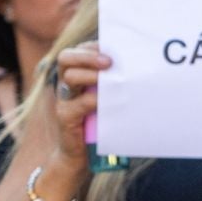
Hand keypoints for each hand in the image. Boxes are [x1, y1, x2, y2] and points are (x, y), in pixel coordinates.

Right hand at [51, 42, 107, 164]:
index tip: (113, 48)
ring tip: (109, 78)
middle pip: (66, 57)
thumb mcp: (106, 97)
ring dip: (91, 74)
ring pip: (69, 76)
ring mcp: (64, 99)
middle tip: (109, 62)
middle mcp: (66, 83)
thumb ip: (113, 81)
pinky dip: (94, 100)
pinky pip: (78, 103)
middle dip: (88, 55)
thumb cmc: (99, 121)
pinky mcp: (65, 116)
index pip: (79, 50)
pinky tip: (106, 102)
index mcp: (75, 74)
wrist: (81, 154)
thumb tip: (137, 67)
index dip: (94, 46)